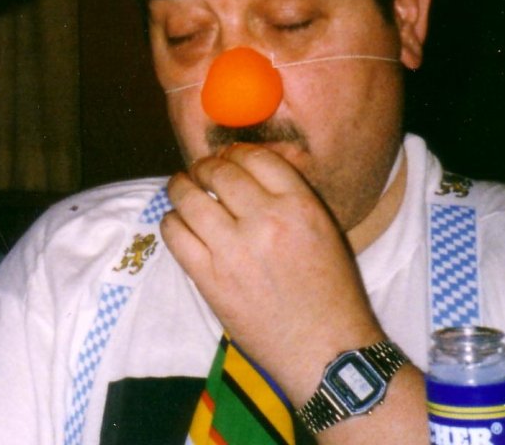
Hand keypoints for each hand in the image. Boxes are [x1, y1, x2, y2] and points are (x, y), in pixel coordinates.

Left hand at [160, 143, 384, 401]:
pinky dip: (172, 222)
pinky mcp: (210, 279)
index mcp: (301, 206)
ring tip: (182, 190)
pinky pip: (174, 234)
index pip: (256, 156)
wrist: (327, 351)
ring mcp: (234, 250)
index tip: (227, 158)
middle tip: (200, 173)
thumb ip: (288, 200)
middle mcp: (267, 221)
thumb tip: (245, 173)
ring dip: (180, 188)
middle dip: (204, 167)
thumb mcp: (324, 232)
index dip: (235, 152)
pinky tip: (179, 225)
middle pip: (219, 171)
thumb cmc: (332, 294)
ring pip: (188, 197)